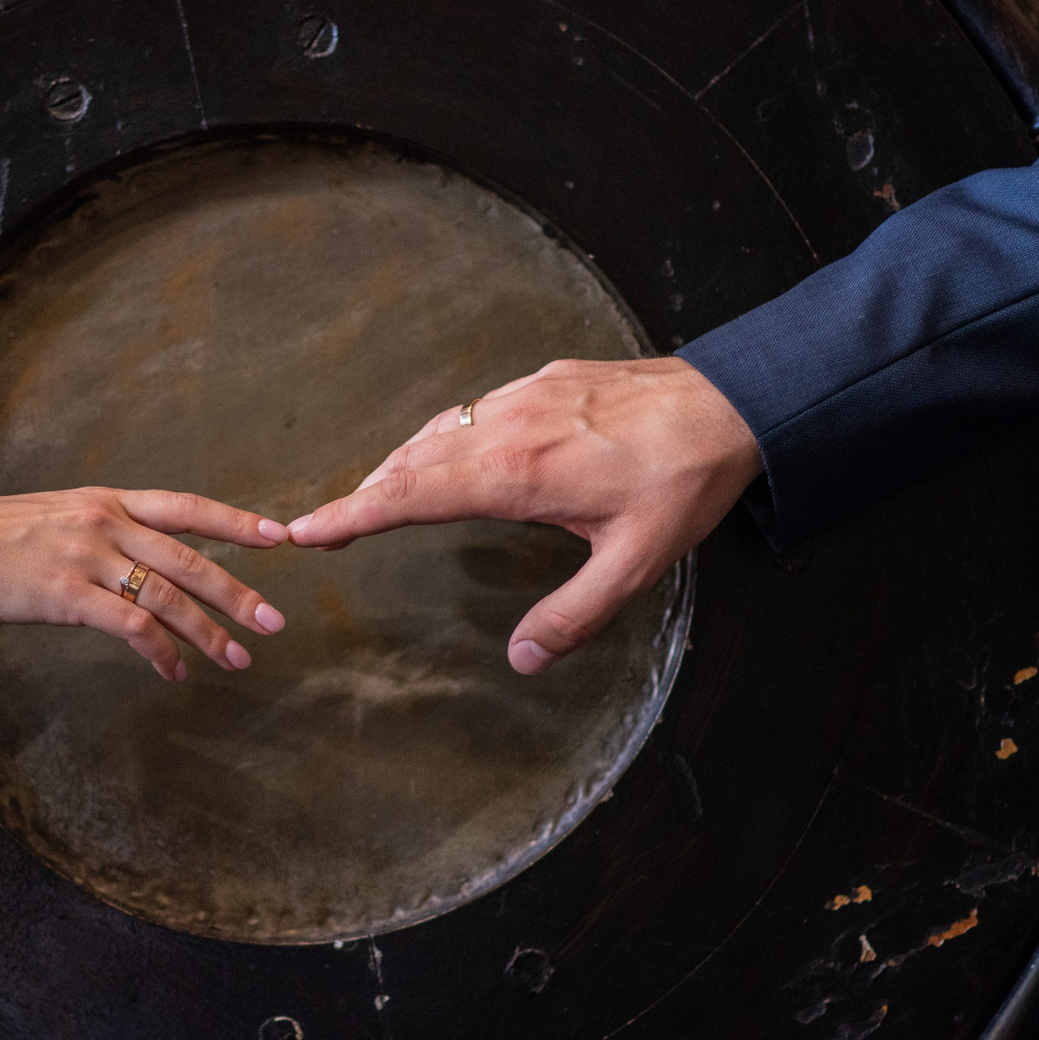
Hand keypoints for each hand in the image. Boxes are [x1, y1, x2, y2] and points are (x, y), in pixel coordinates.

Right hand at [0, 489, 289, 680]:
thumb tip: (130, 560)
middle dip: (239, 593)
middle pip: (189, 560)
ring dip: (209, 634)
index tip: (279, 537)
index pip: (186, 508)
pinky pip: (132, 628)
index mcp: (106, 500)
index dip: (236, 522)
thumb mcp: (53, 516)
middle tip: (274, 621)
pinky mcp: (68, 595)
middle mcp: (105, 523)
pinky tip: (174, 672)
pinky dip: (161, 653)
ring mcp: (88, 558)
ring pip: (169, 598)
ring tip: (238, 660)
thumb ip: (97, 533)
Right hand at [287, 357, 761, 673]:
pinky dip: (439, 438)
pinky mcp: (543, 380)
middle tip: (325, 525)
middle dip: (362, 495)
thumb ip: (574, 615)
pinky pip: (470, 410)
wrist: (731, 402)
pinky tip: (447, 453)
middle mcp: (506, 427)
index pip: (410, 495)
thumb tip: (522, 660)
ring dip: (398, 465)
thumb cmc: (684, 481)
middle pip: (409, 461)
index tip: (306, 531)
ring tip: (375, 496)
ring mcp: (523, 397)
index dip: (351, 515)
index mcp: (517, 474)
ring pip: (436, 431)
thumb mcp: (634, 564)